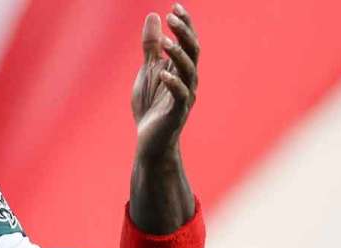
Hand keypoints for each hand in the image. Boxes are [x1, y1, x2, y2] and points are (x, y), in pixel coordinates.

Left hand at [132, 4, 199, 162]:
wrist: (150, 141)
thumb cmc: (151, 106)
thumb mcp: (148, 71)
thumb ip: (151, 46)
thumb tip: (153, 16)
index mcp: (182, 69)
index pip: (188, 42)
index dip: (184, 24)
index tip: (175, 6)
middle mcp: (188, 80)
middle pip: (193, 51)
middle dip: (184, 33)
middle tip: (172, 16)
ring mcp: (185, 96)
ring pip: (189, 71)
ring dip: (177, 55)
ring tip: (164, 42)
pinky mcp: (177, 113)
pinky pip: (180, 96)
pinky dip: (173, 83)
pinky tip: (164, 73)